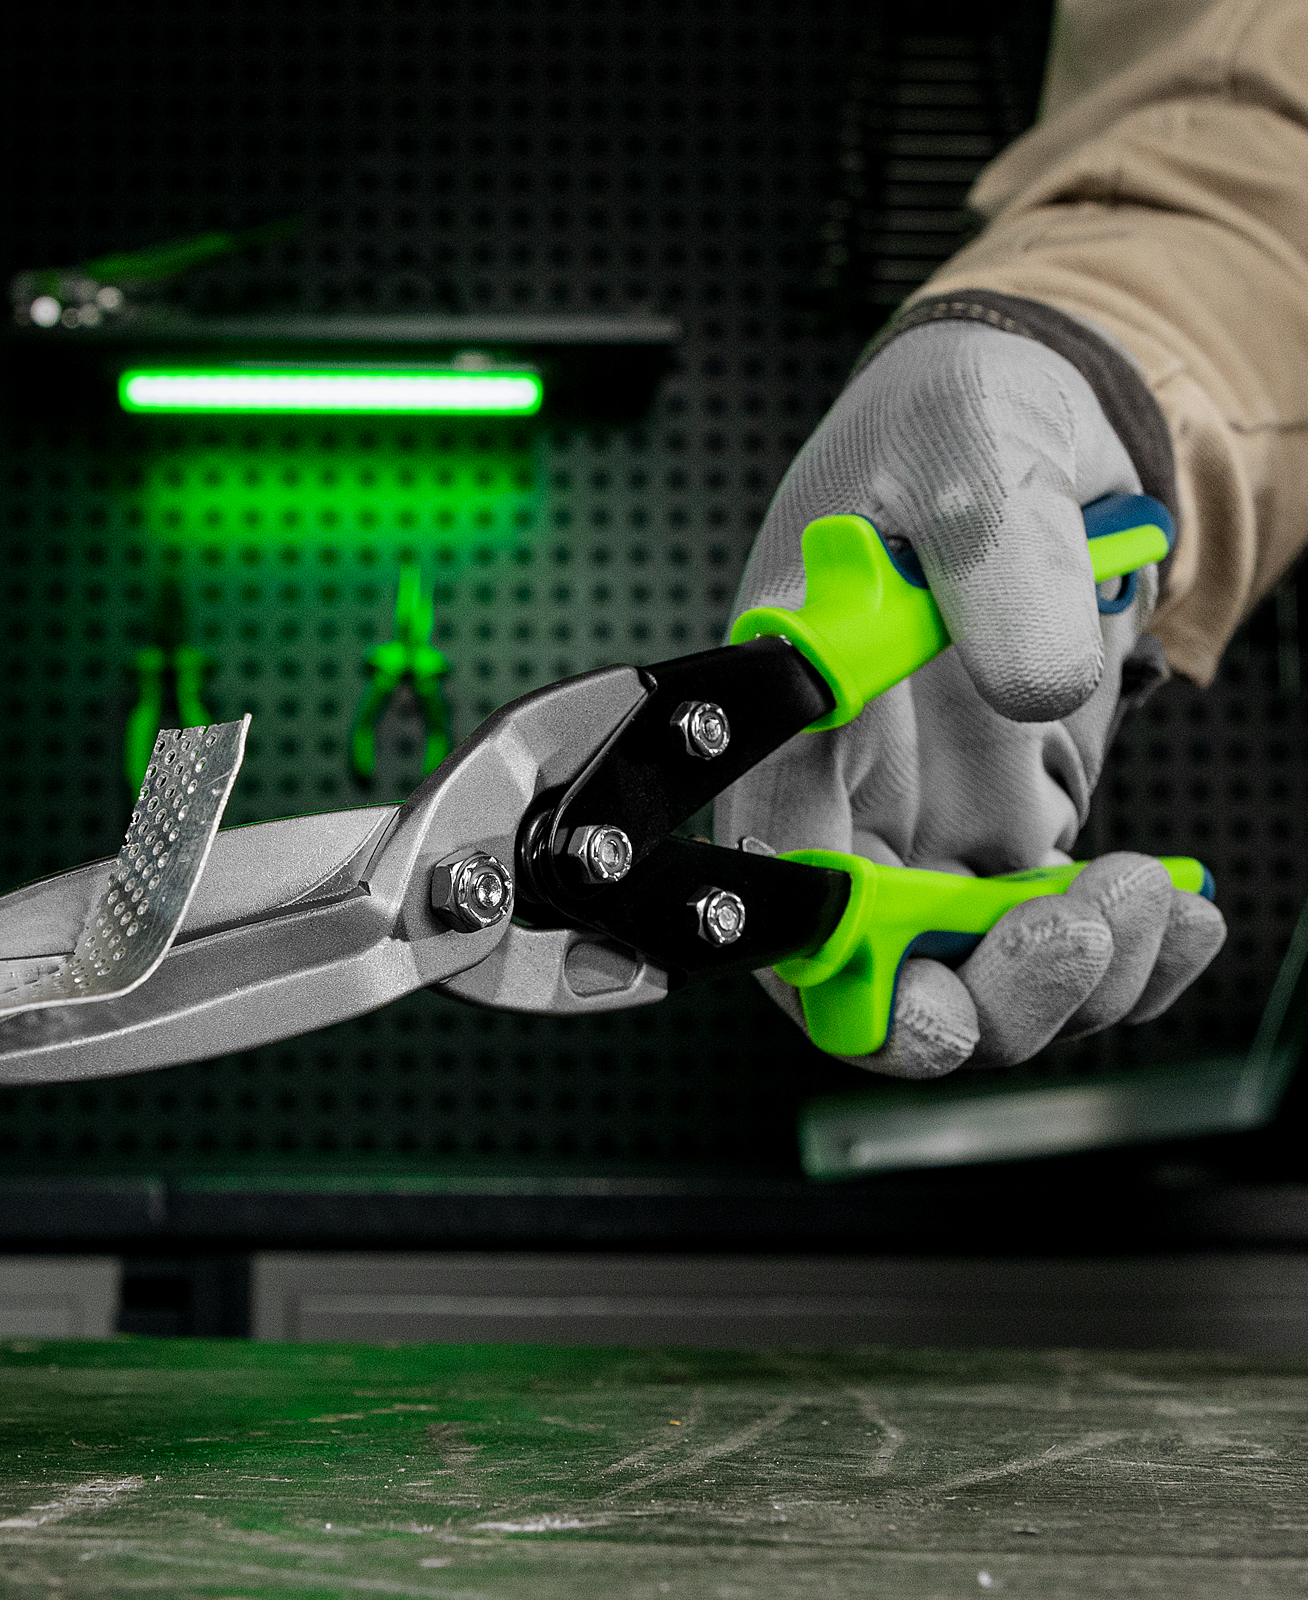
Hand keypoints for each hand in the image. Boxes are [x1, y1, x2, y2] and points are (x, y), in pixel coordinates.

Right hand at [718, 319, 1225, 1077]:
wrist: (1036, 426)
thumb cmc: (957, 422)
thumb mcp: (974, 453)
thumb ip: (992, 558)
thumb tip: (1035, 683)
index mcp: (788, 710)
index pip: (766, 873)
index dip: (821, 946)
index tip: (905, 937)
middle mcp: (844, 791)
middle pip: (863, 979)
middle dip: (970, 1001)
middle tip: (1066, 932)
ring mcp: (927, 823)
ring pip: (967, 984)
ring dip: (1068, 984)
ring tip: (1146, 901)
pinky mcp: (1007, 833)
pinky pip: (1049, 946)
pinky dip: (1124, 961)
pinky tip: (1173, 910)